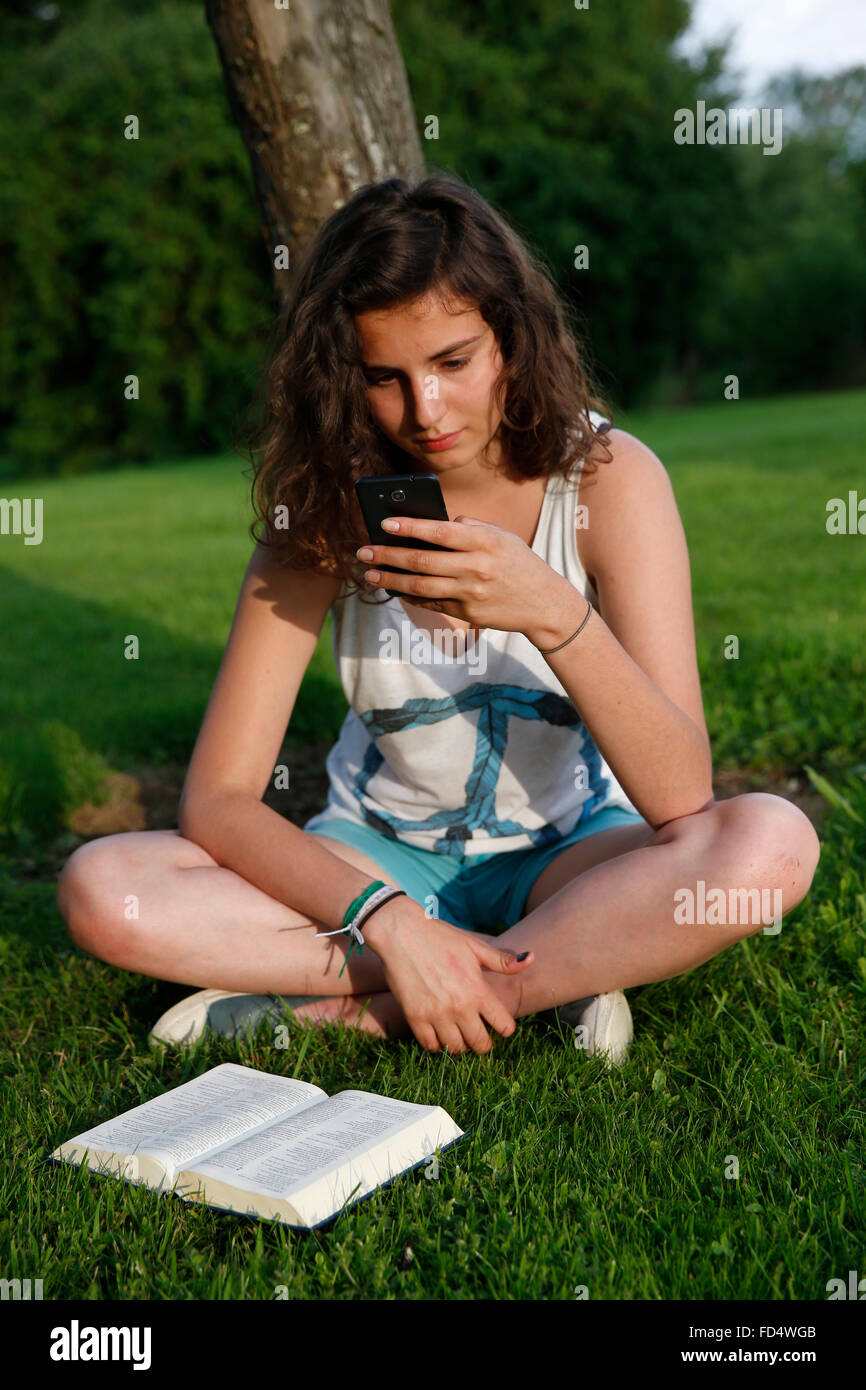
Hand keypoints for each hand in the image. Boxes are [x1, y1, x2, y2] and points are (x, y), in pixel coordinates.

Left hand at [355, 514, 574, 638]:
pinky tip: (393, 588)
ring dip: (391, 579)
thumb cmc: (520, 563)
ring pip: (420, 586)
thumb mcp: (502, 537)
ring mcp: (470, 593)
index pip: (439, 531)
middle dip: (388, 555)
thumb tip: (433, 524)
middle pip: (422, 561)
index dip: (409, 527)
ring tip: (371, 573)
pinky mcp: (467, 613)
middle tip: (364, 551)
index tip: (383, 523)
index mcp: (484, 542)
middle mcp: (475, 567)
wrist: (544, 604)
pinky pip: (431, 603)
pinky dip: (410, 595)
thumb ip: (469, 527)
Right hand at [360, 894, 534, 1053]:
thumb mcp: (474, 946)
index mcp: (478, 990)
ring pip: (456, 1049)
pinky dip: (436, 1044)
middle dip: (483, 1041)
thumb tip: (531, 959)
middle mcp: (460, 1007)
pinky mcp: (415, 1018)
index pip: (504, 1026)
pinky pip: (431, 1046)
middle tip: (478, 1032)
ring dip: (459, 1044)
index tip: (497, 1022)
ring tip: (457, 1032)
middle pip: (481, 1045)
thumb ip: (502, 960)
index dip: (504, 1026)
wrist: (401, 932)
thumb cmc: (440, 936)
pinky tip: (438, 1031)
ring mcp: (436, 1014)